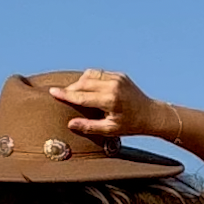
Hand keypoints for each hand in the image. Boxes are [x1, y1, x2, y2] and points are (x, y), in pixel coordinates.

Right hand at [48, 70, 167, 140]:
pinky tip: (87, 89)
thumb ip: (89, 127)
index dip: (66, 94)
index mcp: (110, 100)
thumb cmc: (130, 126)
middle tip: (62, 95)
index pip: (82, 96)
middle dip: (71, 88)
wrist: (150, 114)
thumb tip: (70, 124)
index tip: (52, 92)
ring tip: (74, 93)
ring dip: (80, 82)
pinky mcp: (119, 75)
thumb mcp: (110, 130)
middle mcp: (113, 85)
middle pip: (83, 82)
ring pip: (90, 75)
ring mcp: (117, 78)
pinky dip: (90, 79)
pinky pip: (99, 74)